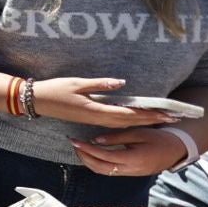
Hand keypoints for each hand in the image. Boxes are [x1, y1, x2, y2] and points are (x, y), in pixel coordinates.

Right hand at [31, 77, 177, 127]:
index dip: (147, 114)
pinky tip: (134, 118)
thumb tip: (122, 83)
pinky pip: (114, 122)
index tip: (164, 113)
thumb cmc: (55, 90)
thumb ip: (100, 84)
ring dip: (141, 121)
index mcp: (95, 109)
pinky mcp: (89, 118)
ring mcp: (93, 120)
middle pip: (129, 121)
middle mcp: (97, 118)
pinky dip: (128, 120)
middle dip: (150, 120)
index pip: (128, 113)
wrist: (38, 101)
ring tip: (157, 119)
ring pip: (122, 123)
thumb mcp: (78, 83)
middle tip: (170, 118)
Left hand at [71, 127, 186, 177]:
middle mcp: (130, 170)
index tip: (75, 141)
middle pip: (100, 168)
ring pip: (103, 172)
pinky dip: (97, 164)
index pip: (104, 156)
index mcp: (133, 159)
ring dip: (89, 162)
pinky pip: (109, 172)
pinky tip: (91, 154)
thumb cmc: (158, 138)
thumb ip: (117, 138)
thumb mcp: (138, 134)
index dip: (87, 149)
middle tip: (74, 144)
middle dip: (84, 157)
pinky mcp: (130, 174)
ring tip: (80, 148)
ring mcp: (130, 174)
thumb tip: (96, 140)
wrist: (175, 150)